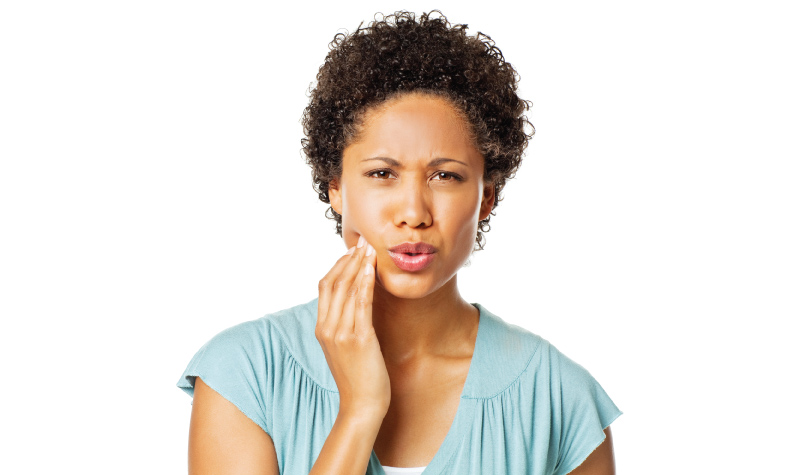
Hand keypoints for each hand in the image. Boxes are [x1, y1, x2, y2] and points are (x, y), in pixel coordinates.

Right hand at [316, 235, 389, 420]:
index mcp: (321, 328)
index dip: (338, 266)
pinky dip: (366, 283)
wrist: (362, 405)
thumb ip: (344, 325)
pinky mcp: (358, 339)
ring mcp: (341, 334)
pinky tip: (373, 270)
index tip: (353, 252)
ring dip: (359, 266)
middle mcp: (327, 328)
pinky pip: (361, 304)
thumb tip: (355, 303)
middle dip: (349, 260)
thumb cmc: (358, 377)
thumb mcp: (344, 347)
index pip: (325, 287)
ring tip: (371, 250)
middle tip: (364, 244)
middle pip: (333, 283)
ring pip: (346, 289)